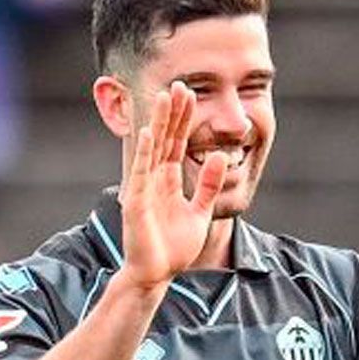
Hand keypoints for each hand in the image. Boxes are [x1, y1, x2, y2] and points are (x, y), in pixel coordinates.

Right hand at [118, 82, 229, 287]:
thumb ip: (208, 186)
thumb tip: (222, 157)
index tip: (190, 93)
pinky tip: (150, 133)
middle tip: (179, 84)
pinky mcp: (136, 202)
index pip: (177, 142)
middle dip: (172, 112)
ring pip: (153, 149)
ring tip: (163, 98)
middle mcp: (154, 179)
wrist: (157, 274)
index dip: (183, 118)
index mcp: (168, 180)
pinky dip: (145, 153)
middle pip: (165, 138)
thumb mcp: (199, 212)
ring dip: (158, 123)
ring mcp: (143, 188)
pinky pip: (141, 173)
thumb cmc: (174, 248)